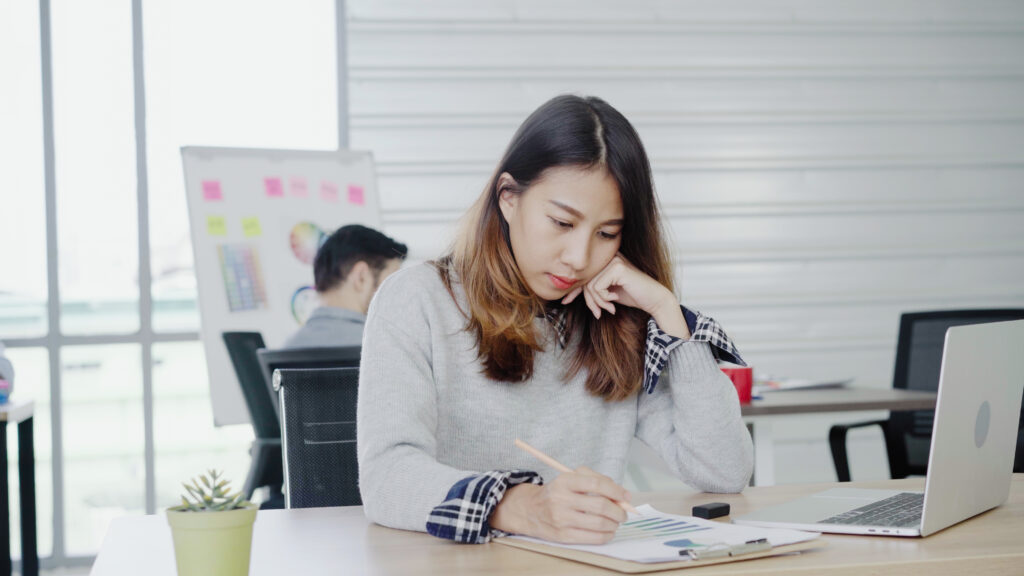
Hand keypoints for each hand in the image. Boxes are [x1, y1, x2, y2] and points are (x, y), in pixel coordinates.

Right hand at [490, 467, 629, 543]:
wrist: (530, 510)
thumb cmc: (558, 492)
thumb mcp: (571, 477)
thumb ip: (596, 480)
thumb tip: (623, 495)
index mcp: (565, 481)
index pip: (597, 484)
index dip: (616, 490)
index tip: (626, 496)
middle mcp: (562, 499)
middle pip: (601, 505)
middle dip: (619, 511)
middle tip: (623, 513)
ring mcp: (561, 519)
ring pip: (599, 523)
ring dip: (614, 524)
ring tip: (615, 522)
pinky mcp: (563, 536)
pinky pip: (593, 538)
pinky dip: (606, 535)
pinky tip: (608, 531)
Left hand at [562, 254, 688, 337]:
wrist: (653, 299)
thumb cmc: (632, 295)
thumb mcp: (606, 292)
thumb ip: (591, 289)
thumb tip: (565, 296)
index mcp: (605, 259)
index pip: (583, 274)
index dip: (573, 290)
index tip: (565, 302)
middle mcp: (609, 256)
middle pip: (585, 280)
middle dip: (590, 301)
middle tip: (599, 312)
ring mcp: (614, 260)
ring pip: (590, 285)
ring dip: (598, 302)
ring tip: (609, 307)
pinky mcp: (617, 267)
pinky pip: (598, 287)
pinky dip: (604, 298)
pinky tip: (615, 299)